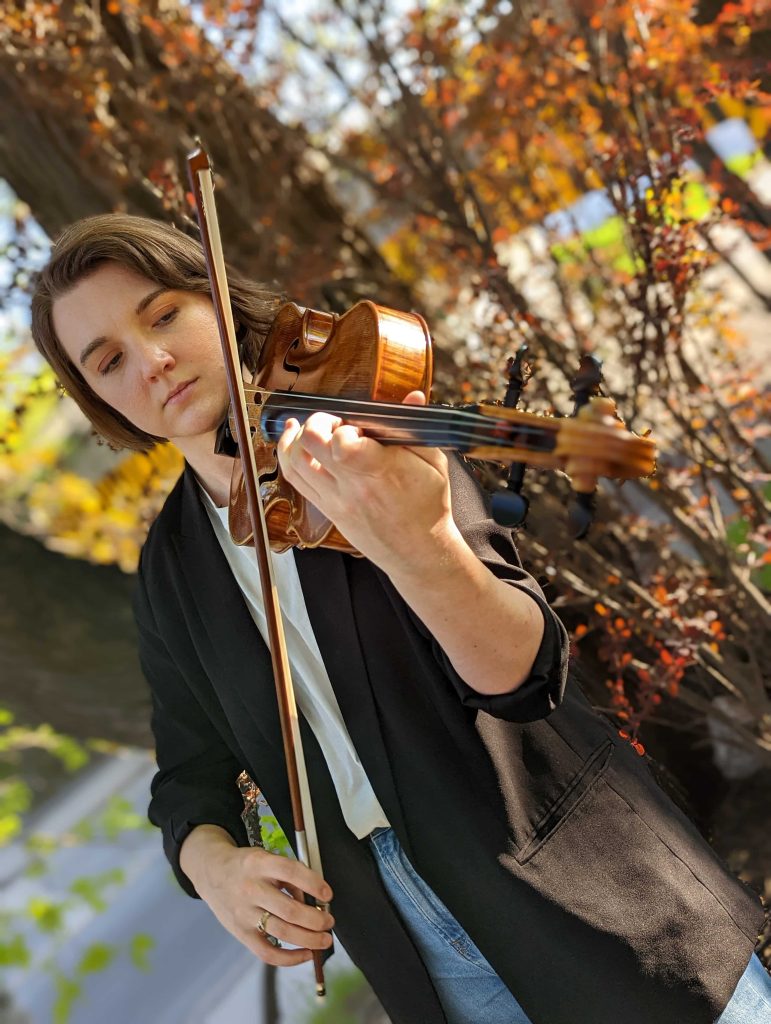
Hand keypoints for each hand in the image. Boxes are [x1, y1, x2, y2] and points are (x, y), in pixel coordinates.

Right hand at [195, 840, 333, 966]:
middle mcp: (250, 889)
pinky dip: (289, 958)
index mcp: (259, 864)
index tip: (328, 894)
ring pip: (281, 932)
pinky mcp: (240, 933)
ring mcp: (244, 913)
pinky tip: (305, 954)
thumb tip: (314, 900)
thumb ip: (288, 875)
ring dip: (308, 939)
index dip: (313, 883)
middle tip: (329, 922)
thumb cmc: (247, 866)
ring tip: (324, 939)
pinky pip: (266, 952)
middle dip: (316, 919)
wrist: (212, 872)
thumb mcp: (266, 857)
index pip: (290, 872)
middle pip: (289, 910)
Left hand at [276, 391, 463, 576]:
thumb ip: (416, 427)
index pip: (343, 446)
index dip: (343, 429)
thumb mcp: (433, 463)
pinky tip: (294, 438)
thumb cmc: (428, 507)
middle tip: (336, 422)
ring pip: (295, 462)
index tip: (357, 427)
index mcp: (382, 472)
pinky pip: (295, 479)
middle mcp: (353, 488)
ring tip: (308, 425)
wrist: (417, 552)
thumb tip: (412, 395)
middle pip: (311, 446)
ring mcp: (336, 500)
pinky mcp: (327, 509)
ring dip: (296, 436)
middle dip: (318, 422)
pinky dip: (288, 454)